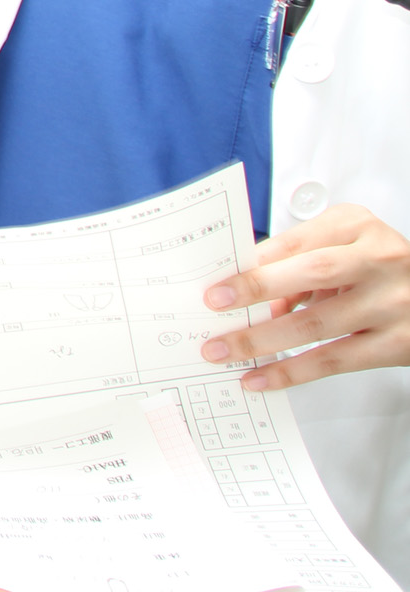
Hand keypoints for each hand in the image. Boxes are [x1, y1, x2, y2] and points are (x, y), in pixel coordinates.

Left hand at [199, 204, 409, 389]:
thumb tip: (250, 301)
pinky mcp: (396, 344)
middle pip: (312, 273)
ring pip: (316, 323)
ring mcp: (391, 303)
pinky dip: (291, 371)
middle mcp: (379, 260)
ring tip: (223, 351)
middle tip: (213, 306)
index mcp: (357, 227)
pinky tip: (261, 377)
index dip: (256, 263)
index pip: (297, 241)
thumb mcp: (344, 248)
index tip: (217, 281)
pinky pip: (334, 360)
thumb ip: (299, 265)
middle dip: (256, 290)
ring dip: (261, 340)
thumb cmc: (378, 269)